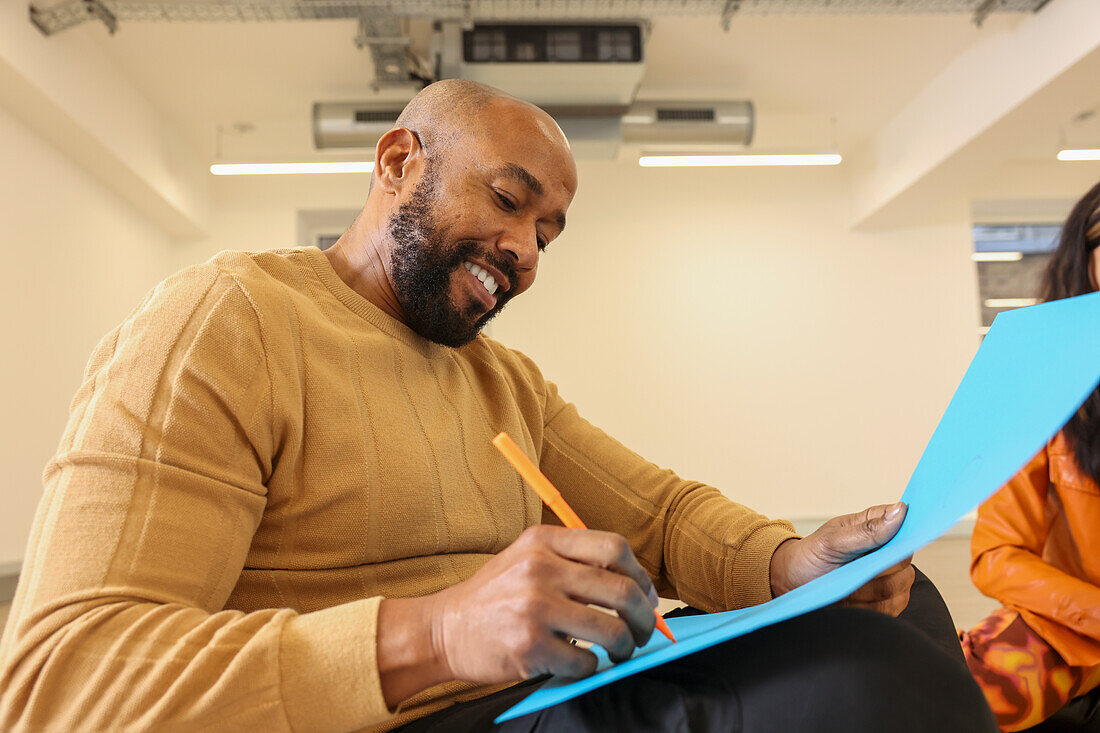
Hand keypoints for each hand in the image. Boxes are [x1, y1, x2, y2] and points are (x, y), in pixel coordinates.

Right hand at [377, 525, 658, 705]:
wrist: (443, 629)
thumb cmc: (494, 597)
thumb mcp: (526, 559)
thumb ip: (571, 561)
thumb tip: (634, 588)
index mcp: (543, 541)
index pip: (614, 548)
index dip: (640, 576)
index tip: (646, 597)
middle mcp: (539, 568)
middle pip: (621, 589)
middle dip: (643, 617)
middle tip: (643, 632)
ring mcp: (534, 606)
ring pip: (610, 629)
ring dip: (624, 646)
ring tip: (618, 651)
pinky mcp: (528, 645)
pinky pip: (584, 661)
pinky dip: (590, 667)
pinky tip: (579, 662)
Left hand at [769, 502, 913, 615]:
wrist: (795, 583)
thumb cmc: (813, 555)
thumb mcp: (833, 539)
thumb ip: (867, 529)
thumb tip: (900, 510)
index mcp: (878, 526)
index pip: (908, 527)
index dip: (907, 534)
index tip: (890, 544)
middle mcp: (889, 552)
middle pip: (904, 563)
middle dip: (876, 569)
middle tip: (851, 567)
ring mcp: (890, 579)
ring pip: (898, 588)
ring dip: (867, 590)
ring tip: (844, 583)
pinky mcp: (886, 603)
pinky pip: (889, 609)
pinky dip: (866, 606)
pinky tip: (848, 600)